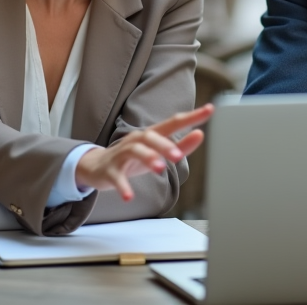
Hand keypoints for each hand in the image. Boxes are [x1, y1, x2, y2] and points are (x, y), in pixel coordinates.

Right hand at [76, 104, 213, 200]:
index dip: (191, 116)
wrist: (97, 167)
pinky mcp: (110, 171)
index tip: (209, 110)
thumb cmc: (134, 159)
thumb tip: (201, 134)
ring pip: (134, 151)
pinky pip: (116, 177)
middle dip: (165, 144)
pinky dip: (123, 186)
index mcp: (151, 135)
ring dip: (148, 158)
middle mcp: (136, 140)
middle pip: (150, 136)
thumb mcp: (158, 153)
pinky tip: (129, 197)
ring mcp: (122, 154)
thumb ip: (181, 145)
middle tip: (178, 156)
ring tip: (160, 169)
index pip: (173, 122)